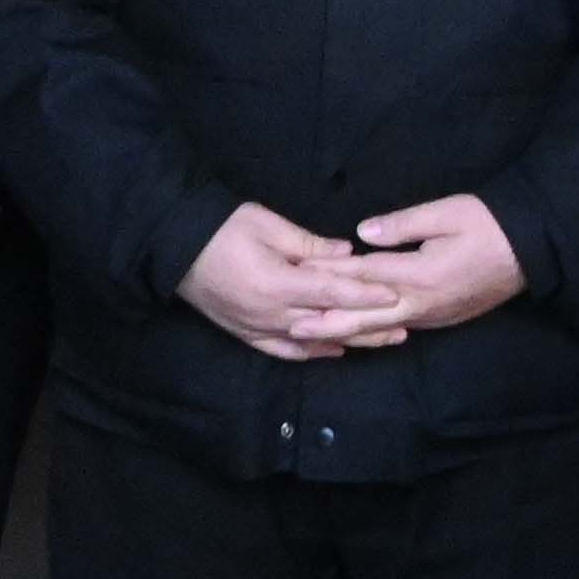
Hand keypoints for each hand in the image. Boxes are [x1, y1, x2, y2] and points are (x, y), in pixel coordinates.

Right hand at [180, 203, 405, 362]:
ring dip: (346, 342)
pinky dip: (309, 353)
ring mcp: (256, 328)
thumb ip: (309, 245)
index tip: (395, 295)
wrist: (176, 246)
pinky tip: (331, 352)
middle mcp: (269, 314)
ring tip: (378, 343)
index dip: (366, 295)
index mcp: (277, 284)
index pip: (332, 292)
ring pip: (310, 342)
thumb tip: (347, 254)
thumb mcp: (268, 225)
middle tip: (402, 329)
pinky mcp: (244, 333)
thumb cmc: (223, 228)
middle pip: (328, 324)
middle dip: (367, 327)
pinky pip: (282, 350)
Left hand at [309, 193, 523, 346]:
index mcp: (419, 274)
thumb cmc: (488, 224)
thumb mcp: (446, 213)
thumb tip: (363, 232)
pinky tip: (357, 334)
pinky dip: (373, 332)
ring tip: (314, 336)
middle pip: (366, 315)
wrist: (531, 249)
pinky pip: (400, 328)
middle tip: (291, 327)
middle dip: (327, 320)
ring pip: (381, 328)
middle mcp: (421, 303)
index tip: (299, 277)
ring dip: (346, 331)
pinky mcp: (442, 319)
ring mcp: (432, 316)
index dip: (330, 275)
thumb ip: (403, 224)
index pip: (365, 275)